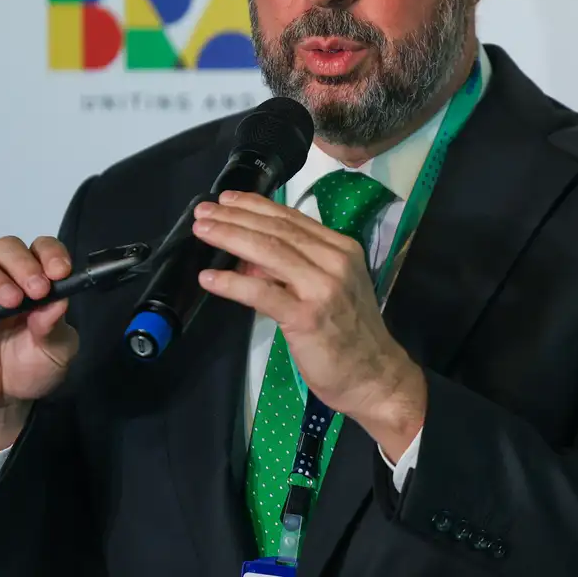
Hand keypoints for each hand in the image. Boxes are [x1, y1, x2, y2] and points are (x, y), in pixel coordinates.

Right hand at [0, 235, 79, 453]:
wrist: (2, 400)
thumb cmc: (33, 367)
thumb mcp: (57, 352)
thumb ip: (56, 327)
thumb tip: (59, 302)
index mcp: (35, 281)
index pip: (41, 250)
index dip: (50, 254)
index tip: (60, 272)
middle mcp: (4, 280)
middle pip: (6, 249)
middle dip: (23, 264)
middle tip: (37, 290)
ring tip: (10, 301)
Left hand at [190, 191, 426, 459]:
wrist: (375, 377)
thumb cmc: (350, 334)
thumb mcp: (332, 287)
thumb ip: (297, 267)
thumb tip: (251, 255)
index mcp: (342, 249)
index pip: (292, 219)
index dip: (255, 206)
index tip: (226, 199)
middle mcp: (335, 261)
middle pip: (276, 230)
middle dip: (235, 217)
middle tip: (203, 211)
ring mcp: (322, 288)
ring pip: (268, 252)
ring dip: (230, 237)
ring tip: (202, 231)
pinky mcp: (307, 317)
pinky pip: (262, 293)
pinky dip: (232, 283)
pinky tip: (209, 278)